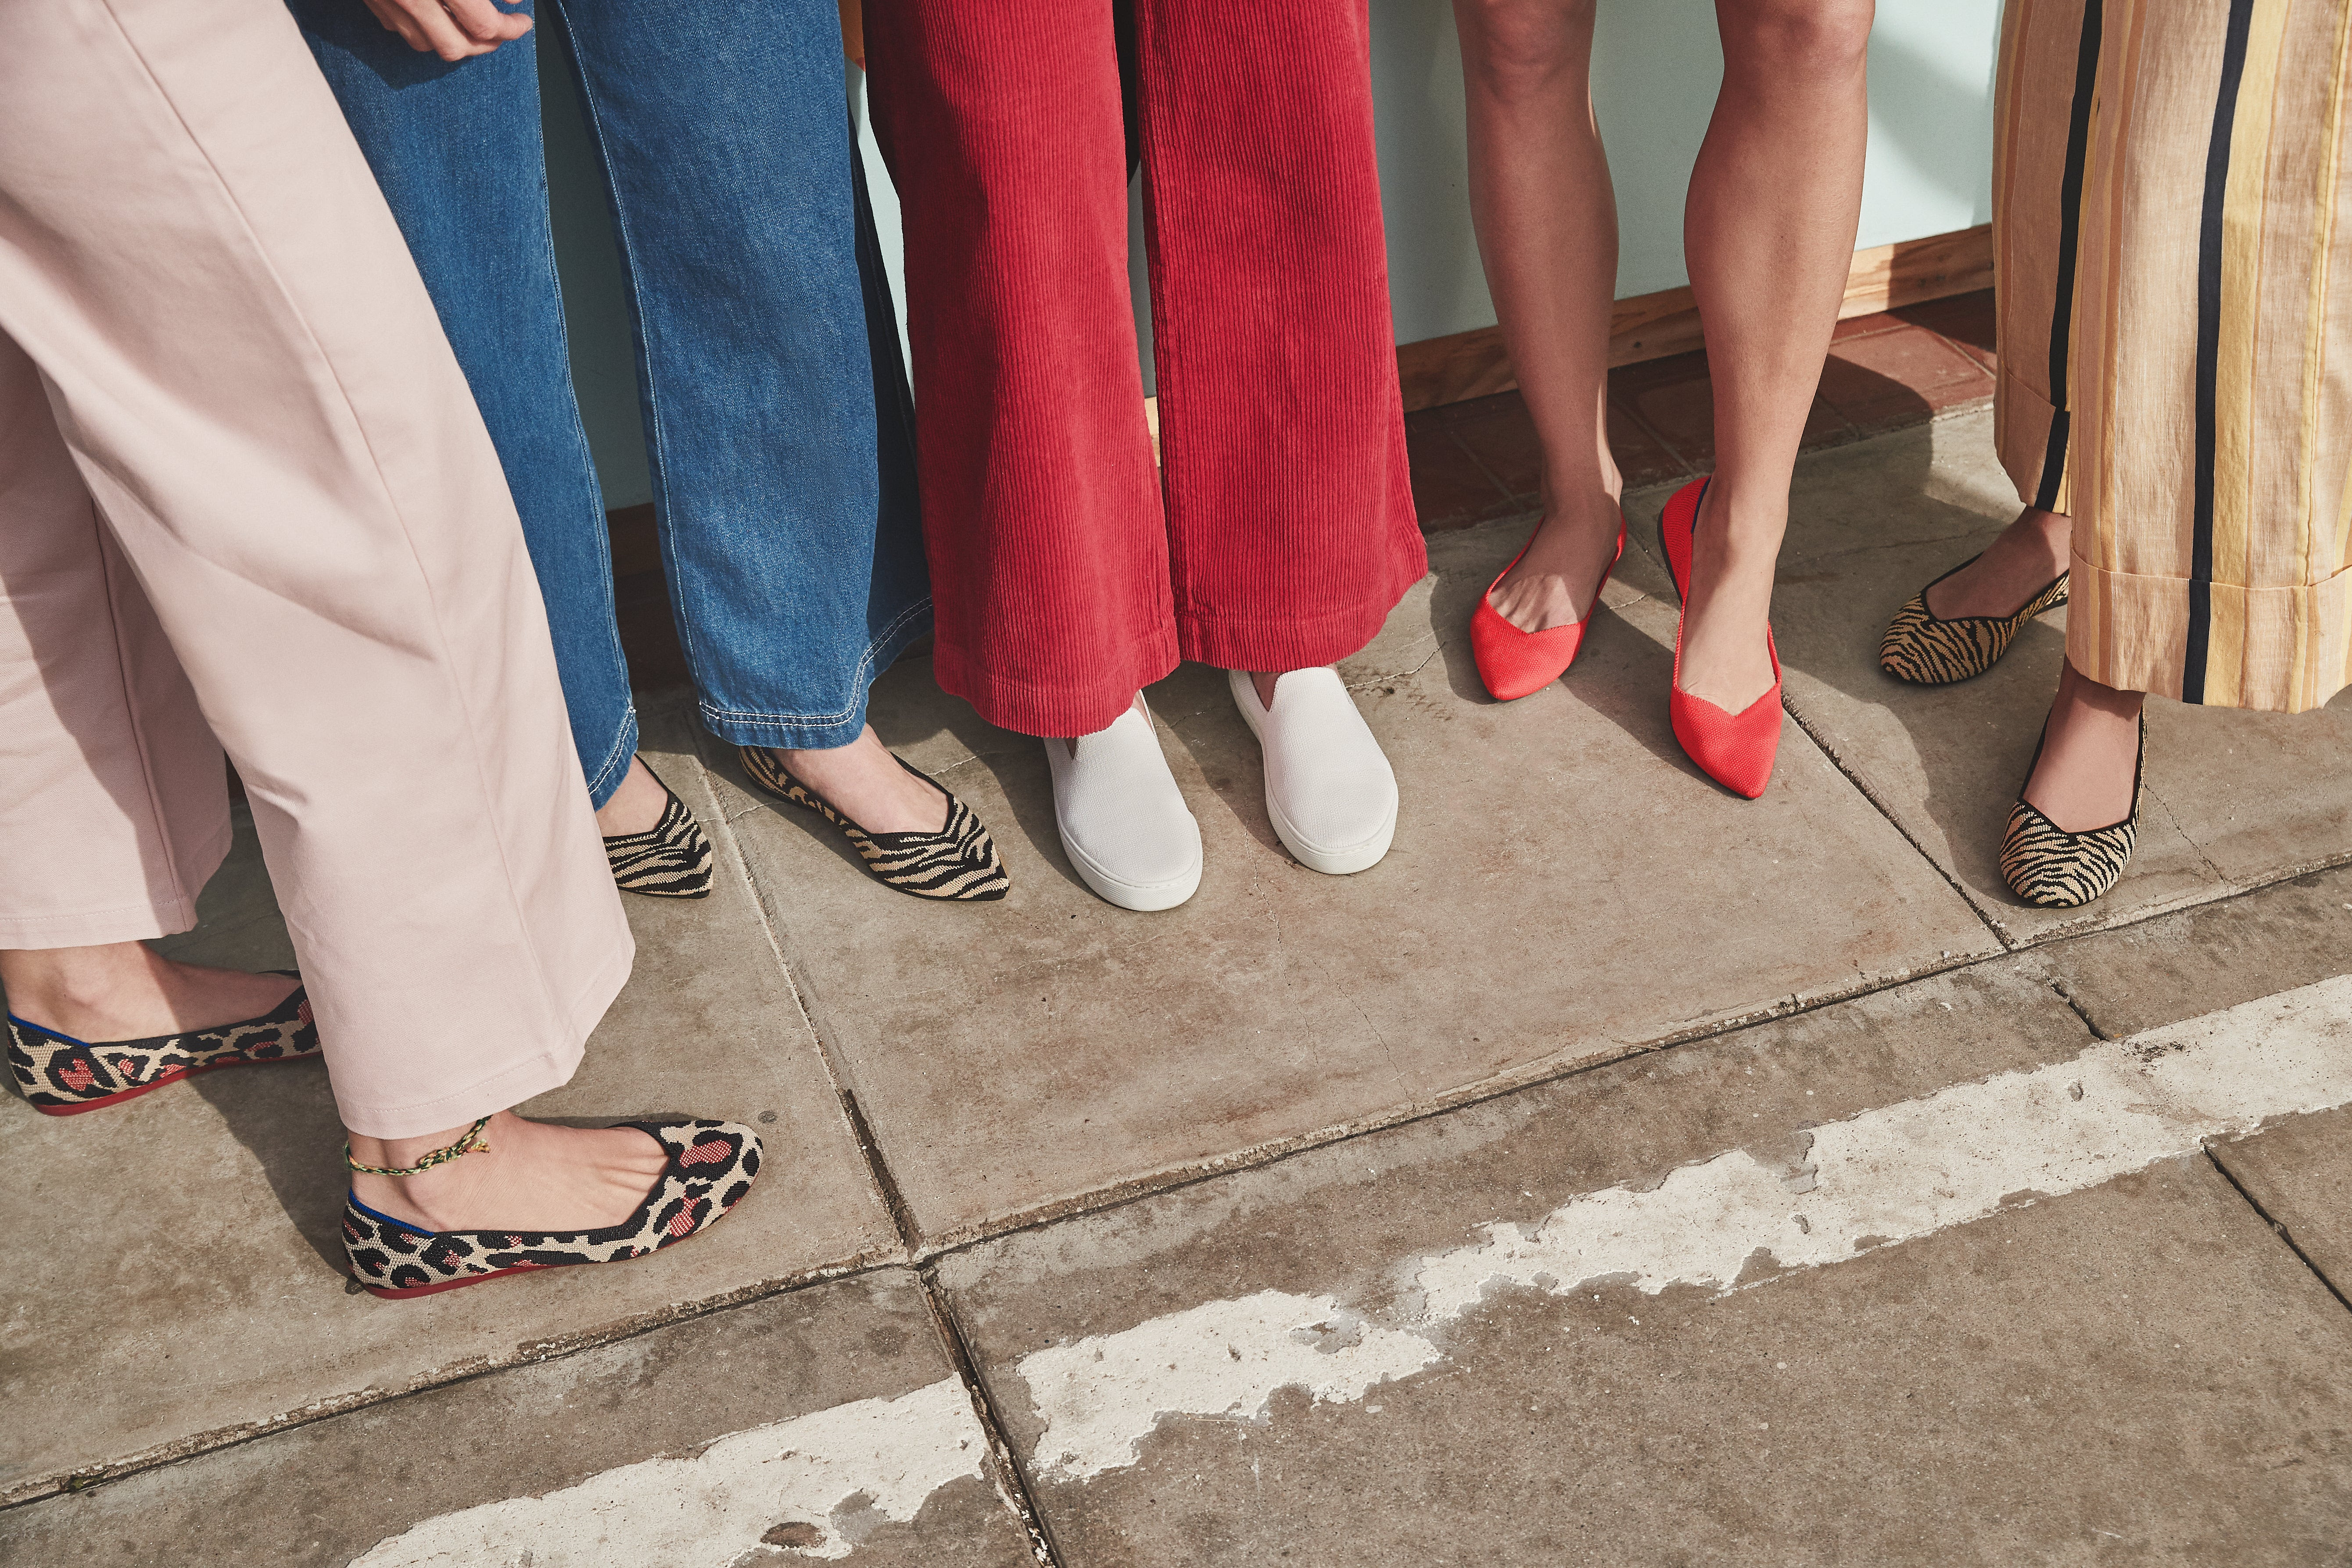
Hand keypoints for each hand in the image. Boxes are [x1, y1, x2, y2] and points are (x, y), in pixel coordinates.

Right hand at [361, 0, 531, 60]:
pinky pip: (401, 29)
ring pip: (426, 44)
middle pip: (456, 48)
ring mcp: (385, 2)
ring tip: (473, 27)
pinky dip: (423, 29)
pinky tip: (436, 15)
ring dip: (455, 42)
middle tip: (502, 31)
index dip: (511, 28)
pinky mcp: (370, 0)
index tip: (522, 22)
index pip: (484, 25)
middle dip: (484, 45)